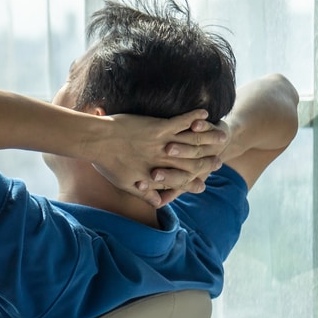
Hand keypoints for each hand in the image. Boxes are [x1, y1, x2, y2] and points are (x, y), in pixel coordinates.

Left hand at [90, 109, 227, 207]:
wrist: (95, 140)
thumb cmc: (106, 162)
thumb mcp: (125, 184)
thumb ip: (144, 194)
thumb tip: (156, 204)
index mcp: (157, 174)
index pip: (181, 181)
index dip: (192, 183)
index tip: (203, 185)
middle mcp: (164, 160)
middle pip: (193, 162)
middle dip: (208, 162)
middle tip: (220, 161)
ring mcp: (163, 143)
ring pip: (193, 143)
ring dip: (208, 139)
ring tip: (221, 135)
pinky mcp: (159, 127)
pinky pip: (182, 122)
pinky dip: (194, 117)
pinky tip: (205, 112)